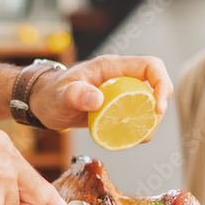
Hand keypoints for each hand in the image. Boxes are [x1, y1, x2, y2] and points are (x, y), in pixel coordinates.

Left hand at [30, 55, 172, 130]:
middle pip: (155, 85)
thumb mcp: (60, 96)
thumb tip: (98, 99)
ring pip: (148, 101)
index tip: (157, 108)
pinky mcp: (117, 105)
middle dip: (159, 107)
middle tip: (148, 130)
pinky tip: (133, 139)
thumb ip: (76, 95)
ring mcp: (120, 91)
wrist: (42, 102)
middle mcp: (120, 77)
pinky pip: (137, 113)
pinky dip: (140, 126)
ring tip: (142, 138)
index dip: (161, 84)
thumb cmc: (50, 94)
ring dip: (151, 120)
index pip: (150, 66)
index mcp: (111, 67)